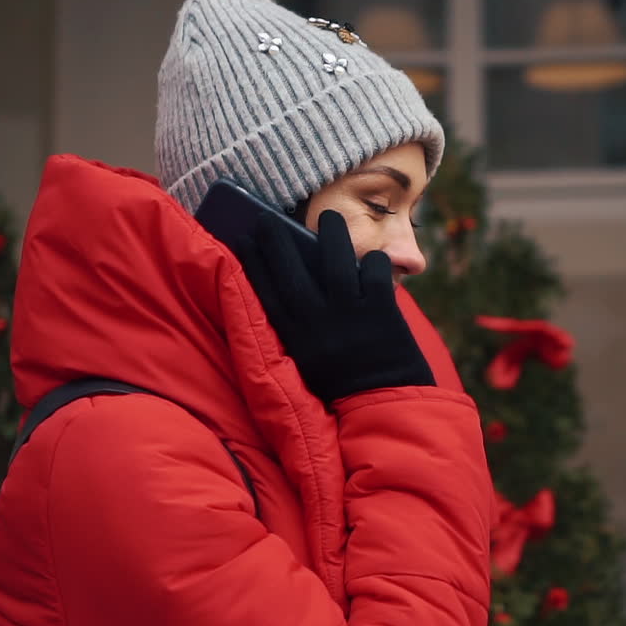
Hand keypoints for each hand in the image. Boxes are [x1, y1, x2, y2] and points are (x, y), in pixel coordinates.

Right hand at [235, 209, 434, 403]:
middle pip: (290, 270)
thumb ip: (297, 331)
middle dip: (276, 241)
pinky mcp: (381, 311)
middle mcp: (317, 322)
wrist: (383, 408)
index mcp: (295, 338)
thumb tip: (292, 286)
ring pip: (336, 260)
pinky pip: (374, 271)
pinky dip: (373, 261)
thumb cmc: (342, 388)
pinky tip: (372, 259)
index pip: (265, 292)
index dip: (252, 263)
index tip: (243, 239)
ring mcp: (349, 313)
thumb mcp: (305, 365)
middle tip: (266, 219)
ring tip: (329, 217)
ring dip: (331, 233)